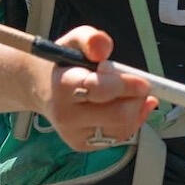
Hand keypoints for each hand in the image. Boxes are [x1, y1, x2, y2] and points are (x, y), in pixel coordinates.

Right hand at [29, 26, 157, 151]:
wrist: (42, 89)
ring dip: (136, 109)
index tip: (143, 81)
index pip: (100, 90)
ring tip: (129, 93)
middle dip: (137, 99)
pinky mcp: (83, 145)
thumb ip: (91, 39)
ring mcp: (74, 135)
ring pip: (123, 128)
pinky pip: (119, 136)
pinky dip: (131, 120)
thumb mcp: (74, 41)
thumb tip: (103, 50)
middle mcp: (66, 115)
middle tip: (140, 85)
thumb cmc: (64, 63)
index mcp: (63, 86)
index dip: (127, 86)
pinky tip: (125, 106)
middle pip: (118, 115)